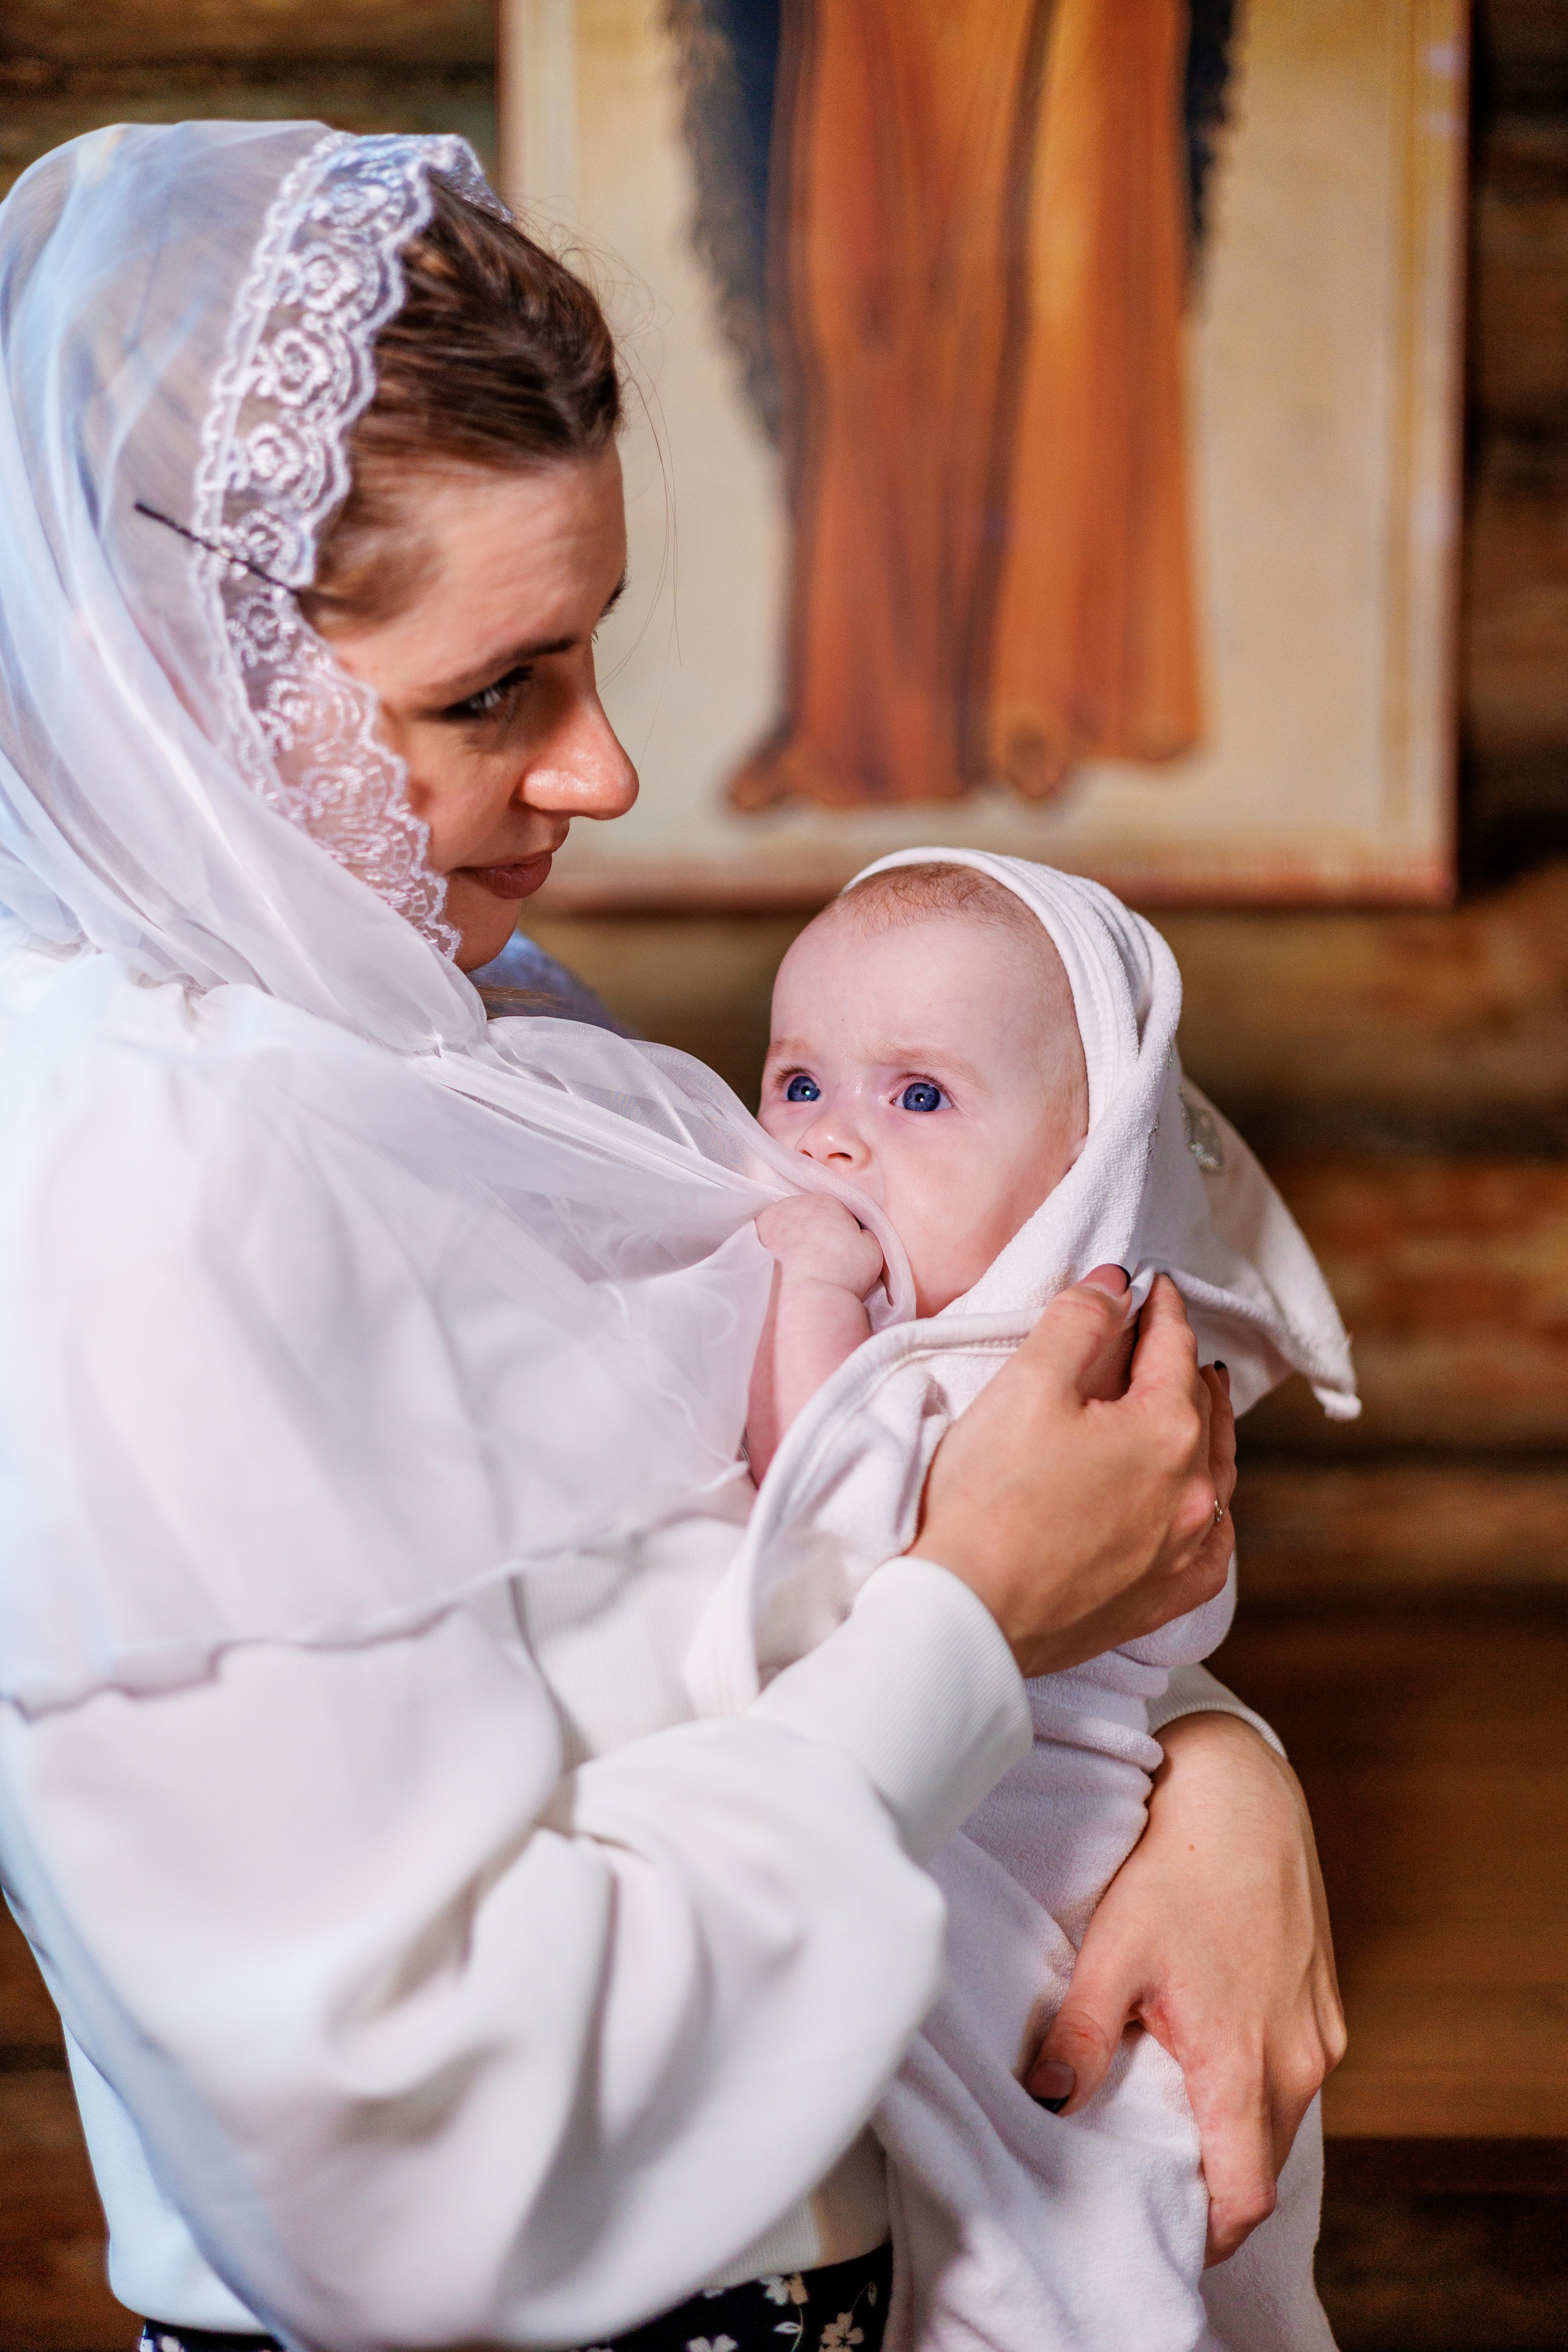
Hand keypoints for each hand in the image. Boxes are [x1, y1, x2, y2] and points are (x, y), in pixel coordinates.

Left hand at [755, 1194, 884, 1298]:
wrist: (802, 1301)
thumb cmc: (840, 1276)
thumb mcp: (872, 1252)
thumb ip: (865, 1234)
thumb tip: (858, 1232)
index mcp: (827, 1202)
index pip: (837, 1212)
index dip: (840, 1234)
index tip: (839, 1254)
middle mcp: (795, 1203)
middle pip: (808, 1215)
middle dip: (813, 1232)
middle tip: (817, 1260)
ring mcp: (768, 1218)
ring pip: (784, 1224)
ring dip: (789, 1238)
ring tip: (794, 1265)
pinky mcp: (749, 1236)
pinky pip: (763, 1237)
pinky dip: (769, 1248)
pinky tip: (775, 1266)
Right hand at [913, 1270, 1234, 1676]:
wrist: (968, 1615)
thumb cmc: (989, 1498)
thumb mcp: (1026, 1385)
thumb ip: (1079, 1322)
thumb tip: (1116, 1285)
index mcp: (1168, 1430)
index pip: (1173, 1348)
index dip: (1160, 1308)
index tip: (1152, 1285)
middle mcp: (1195, 1492)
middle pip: (1201, 1409)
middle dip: (1182, 1366)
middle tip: (1166, 1339)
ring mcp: (1185, 1552)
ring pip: (1218, 1475)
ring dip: (1207, 1432)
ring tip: (1199, 1405)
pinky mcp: (1163, 1599)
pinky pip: (1212, 1547)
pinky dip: (1212, 1513)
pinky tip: (1203, 1508)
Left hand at [1024, 1711, 1345, 2262]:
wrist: (1243, 1791)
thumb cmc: (1175, 1867)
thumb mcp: (1113, 1951)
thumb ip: (1080, 2036)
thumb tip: (1044, 2103)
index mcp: (1246, 2063)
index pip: (1244, 2196)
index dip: (1209, 2233)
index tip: (1166, 2235)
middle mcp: (1300, 2059)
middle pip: (1264, 2164)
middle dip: (1216, 2184)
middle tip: (1154, 2179)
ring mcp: (1320, 2031)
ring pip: (1282, 2118)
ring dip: (1236, 2130)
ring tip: (1173, 2116)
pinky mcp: (1325, 2001)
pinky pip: (1295, 2072)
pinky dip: (1257, 2085)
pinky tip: (1207, 2054)